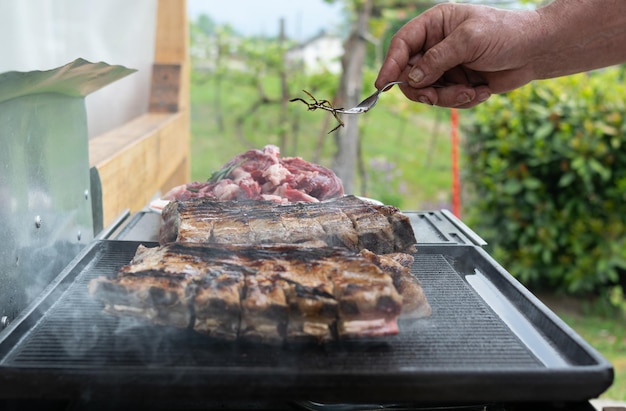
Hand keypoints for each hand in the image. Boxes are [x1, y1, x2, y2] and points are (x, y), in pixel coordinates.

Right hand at [375, 3, 539, 107]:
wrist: (536, 52)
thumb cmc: (506, 34)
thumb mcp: (469, 40)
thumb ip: (438, 59)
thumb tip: (413, 78)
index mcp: (435, 25)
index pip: (402, 44)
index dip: (390, 64)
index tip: (382, 84)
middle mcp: (436, 46)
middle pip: (410, 74)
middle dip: (424, 89)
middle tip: (435, 97)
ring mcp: (445, 66)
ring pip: (427, 92)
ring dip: (447, 98)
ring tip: (471, 93)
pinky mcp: (457, 84)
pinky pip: (446, 101)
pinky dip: (461, 101)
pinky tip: (481, 92)